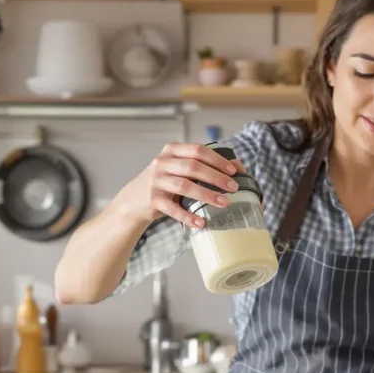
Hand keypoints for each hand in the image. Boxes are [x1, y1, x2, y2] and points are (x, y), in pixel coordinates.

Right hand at [111, 143, 245, 228]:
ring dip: (207, 194)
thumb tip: (240, 168)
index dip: (218, 160)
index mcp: (172, 151)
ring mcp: (156, 181)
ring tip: (224, 203)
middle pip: (193, 166)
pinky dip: (188, 216)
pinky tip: (201, 222)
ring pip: (185, 185)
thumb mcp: (179, 169)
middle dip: (216, 177)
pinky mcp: (152, 200)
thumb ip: (203, 166)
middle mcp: (162, 163)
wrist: (133, 201)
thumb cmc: (165, 183)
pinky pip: (173, 209)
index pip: (198, 150)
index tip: (234, 171)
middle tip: (234, 188)